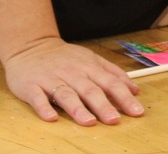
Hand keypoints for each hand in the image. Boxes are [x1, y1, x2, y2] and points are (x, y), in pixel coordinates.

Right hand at [2, 36, 144, 125]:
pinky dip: (44, 108)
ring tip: (89, 121)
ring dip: (77, 108)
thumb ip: (113, 74)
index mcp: (90, 67)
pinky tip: (52, 118)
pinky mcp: (31, 86)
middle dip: (104, 105)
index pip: (111, 82)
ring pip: (66, 94)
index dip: (124, 97)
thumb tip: (135, 90)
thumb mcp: (92, 60)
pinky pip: (37, 98)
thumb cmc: (66, 58)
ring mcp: (51, 79)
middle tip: (115, 120)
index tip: (136, 111)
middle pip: (90, 90)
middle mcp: (73, 72)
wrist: (31, 47)